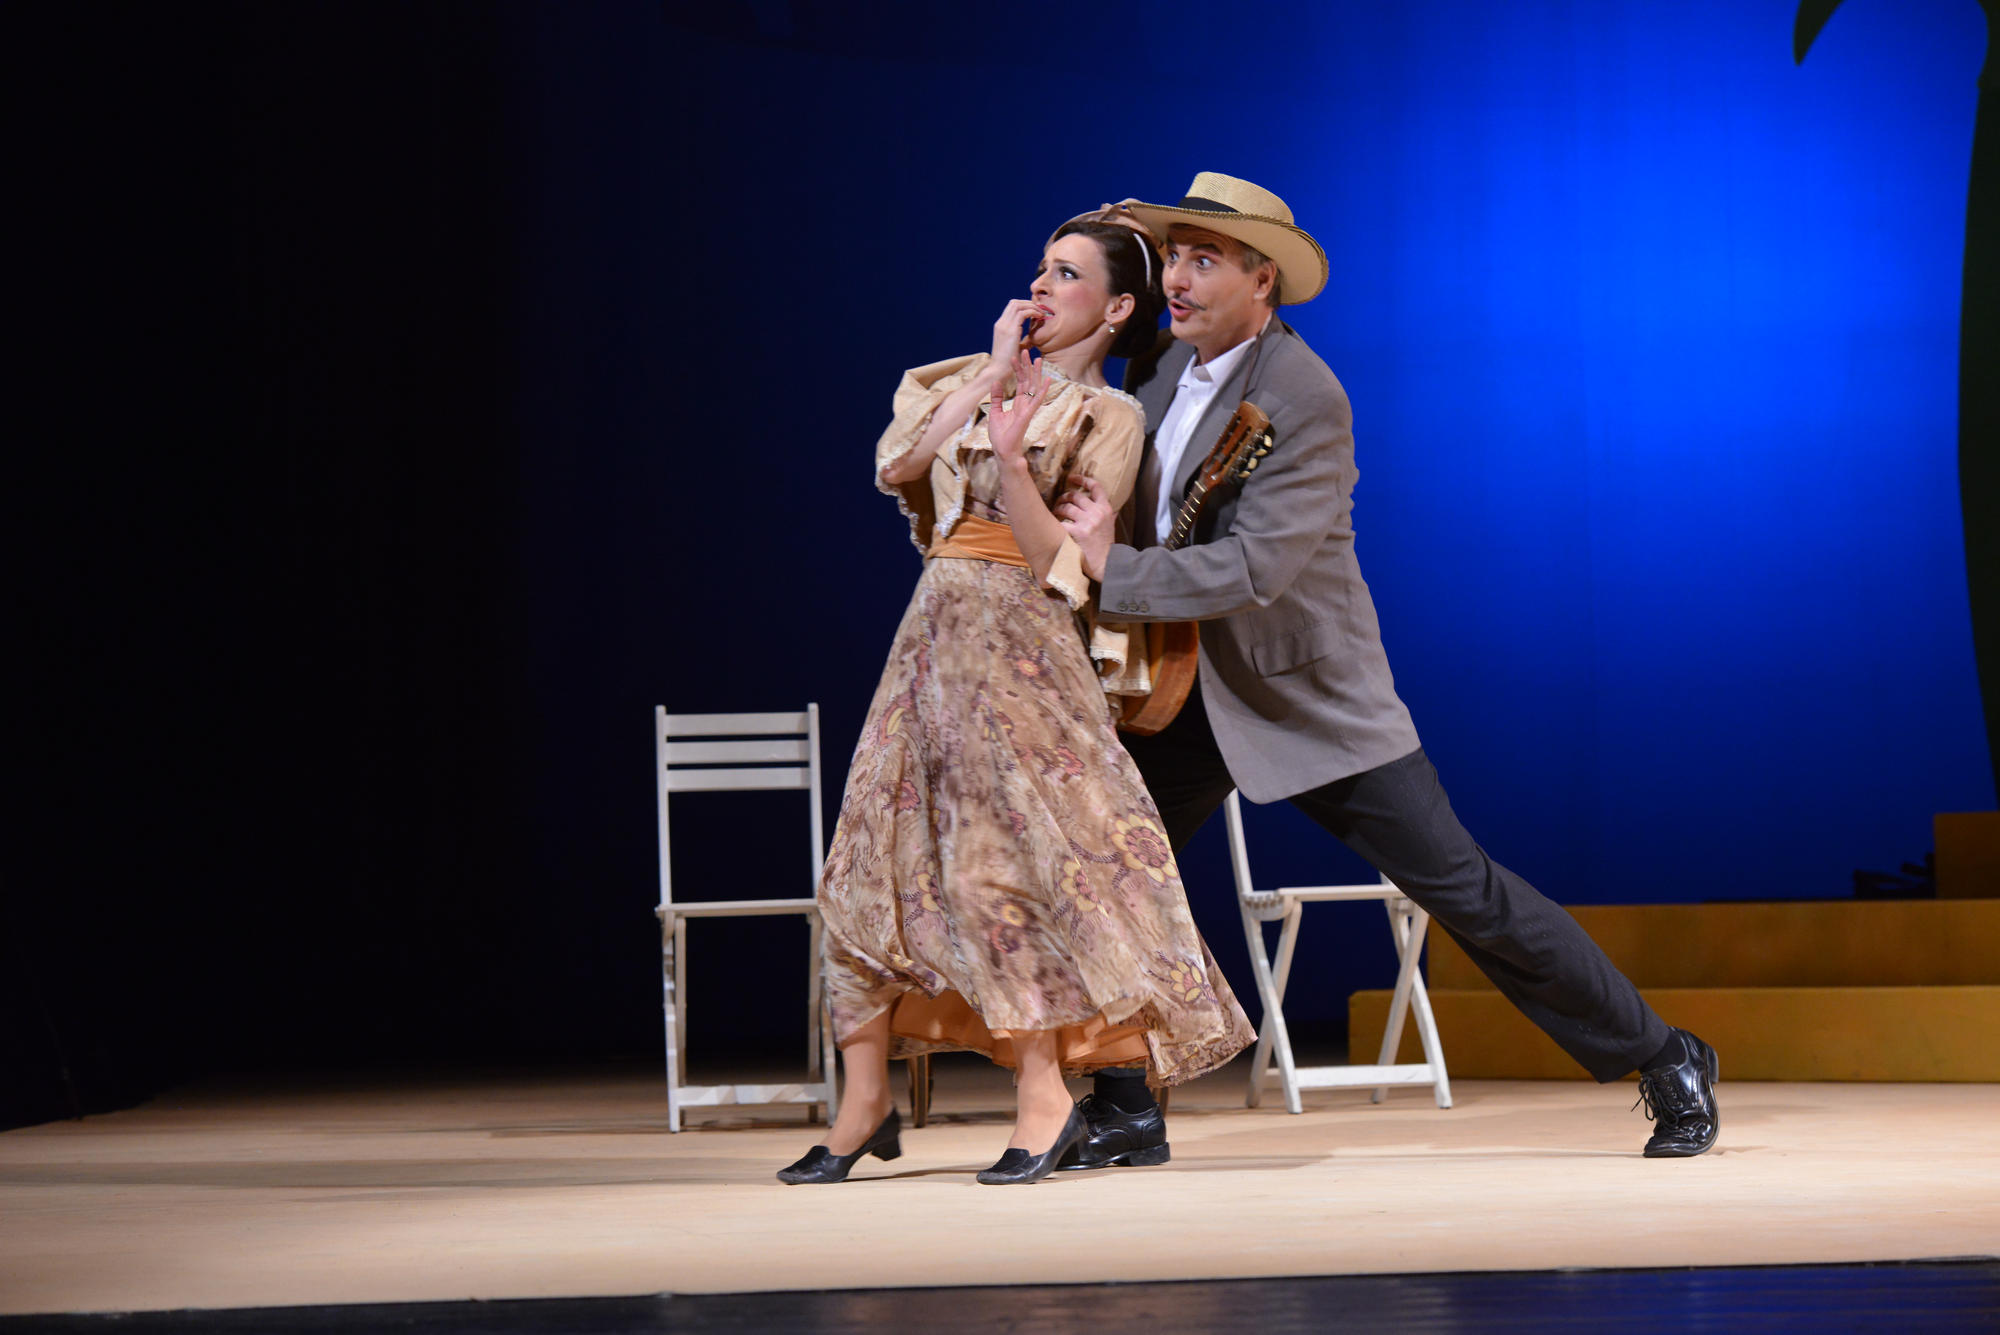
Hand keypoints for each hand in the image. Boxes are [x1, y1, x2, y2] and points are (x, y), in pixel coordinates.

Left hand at [985, 348, 1043, 467]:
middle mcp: (1025, 404)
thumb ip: (997, 398)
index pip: (1020, 383)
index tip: (1015, 356)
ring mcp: (1028, 409)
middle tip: (1027, 351)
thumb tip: (996, 382)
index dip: (1018, 370)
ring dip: (1036, 373)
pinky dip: (1043, 390)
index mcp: (1018, 404)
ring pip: (1034, 387)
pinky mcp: (1028, 415)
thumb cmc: (1000, 436)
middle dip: (1027, 366)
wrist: (1003, 451)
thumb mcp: (996, 412)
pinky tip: (1048, 379)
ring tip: (1038, 359)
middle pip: (1028, 382)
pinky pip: (1037, 400)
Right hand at [990, 298, 1042, 367]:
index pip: (1011, 307)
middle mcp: (1001, 323)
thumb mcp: (1014, 347)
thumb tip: (1032, 339)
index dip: (1025, 306)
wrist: (999, 370)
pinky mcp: (1010, 331)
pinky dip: (1033, 312)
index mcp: (1000, 326)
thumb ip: (1021, 340)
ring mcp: (1004, 326)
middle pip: (1014, 303)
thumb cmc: (1008, 363)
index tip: (1036, 312)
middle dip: (1029, 303)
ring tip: (1041, 313)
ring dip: (1032, 306)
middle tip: (1040, 310)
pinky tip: (1040, 318)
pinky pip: (1023, 313)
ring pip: (1018, 305)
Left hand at [1055, 473, 1114, 581]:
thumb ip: (1109, 515)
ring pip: (1067, 507)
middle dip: (1065, 497)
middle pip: (1076, 496)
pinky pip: (1062, 523)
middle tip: (1060, 501)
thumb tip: (1110, 508)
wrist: (1107, 563)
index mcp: (1106, 509)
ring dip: (1058, 508)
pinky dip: (1055, 523)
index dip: (1082, 479)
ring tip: (1055, 512)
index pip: (1095, 487)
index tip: (1072, 478)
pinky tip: (1053, 526)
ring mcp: (1087, 522)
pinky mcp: (1078, 532)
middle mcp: (1097, 512)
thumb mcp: (1111, 526)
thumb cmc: (1106, 546)